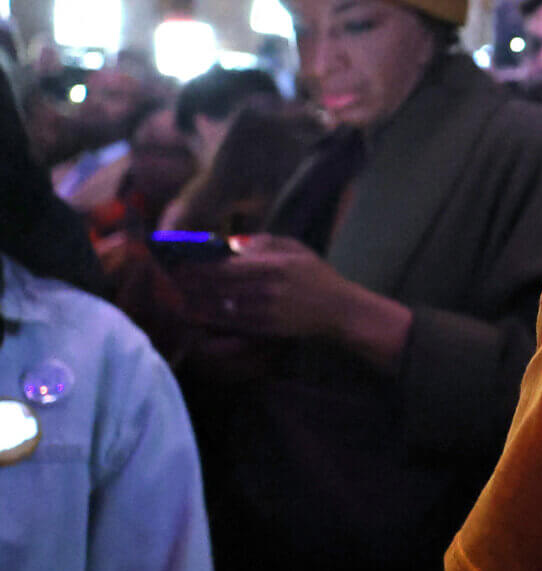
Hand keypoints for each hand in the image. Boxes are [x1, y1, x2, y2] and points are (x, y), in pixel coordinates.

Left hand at [182, 235, 368, 342]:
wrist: (339, 310)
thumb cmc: (317, 275)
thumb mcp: (296, 249)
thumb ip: (265, 243)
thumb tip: (233, 244)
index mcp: (275, 265)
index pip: (228, 265)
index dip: (201, 265)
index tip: (182, 263)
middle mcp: (269, 288)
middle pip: (220, 285)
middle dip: (193, 283)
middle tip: (172, 279)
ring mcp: (268, 310)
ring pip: (222, 306)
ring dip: (197, 302)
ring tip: (178, 296)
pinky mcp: (267, 328)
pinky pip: (233, 323)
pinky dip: (212, 318)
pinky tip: (198, 314)